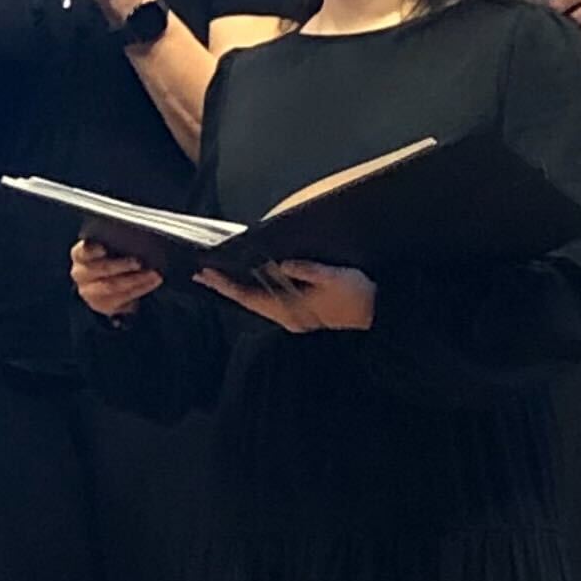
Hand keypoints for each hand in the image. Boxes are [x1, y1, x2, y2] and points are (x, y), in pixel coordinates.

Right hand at [71, 238, 160, 319]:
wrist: (107, 285)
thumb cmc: (112, 260)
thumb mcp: (110, 249)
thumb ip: (115, 244)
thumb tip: (134, 240)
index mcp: (80, 255)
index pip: (83, 251)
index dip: (92, 250)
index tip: (103, 248)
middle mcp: (81, 273)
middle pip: (101, 268)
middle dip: (122, 265)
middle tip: (139, 262)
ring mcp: (89, 292)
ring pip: (113, 286)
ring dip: (136, 279)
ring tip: (153, 274)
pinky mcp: (102, 305)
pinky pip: (123, 298)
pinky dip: (140, 289)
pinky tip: (151, 282)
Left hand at [198, 259, 376, 332]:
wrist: (378, 313)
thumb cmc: (358, 295)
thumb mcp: (335, 277)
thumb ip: (307, 270)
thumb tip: (280, 264)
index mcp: (292, 311)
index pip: (250, 297)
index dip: (227, 285)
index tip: (207, 273)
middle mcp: (288, 317)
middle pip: (248, 301)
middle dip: (225, 286)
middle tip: (201, 272)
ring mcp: (293, 316)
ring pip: (257, 302)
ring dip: (237, 288)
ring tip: (218, 275)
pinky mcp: (300, 312)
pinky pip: (269, 301)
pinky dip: (254, 290)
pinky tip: (248, 280)